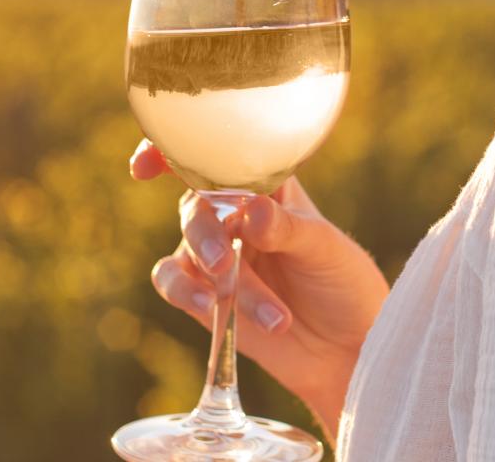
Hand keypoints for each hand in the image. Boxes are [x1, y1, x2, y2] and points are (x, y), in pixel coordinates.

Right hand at [129, 138, 388, 440]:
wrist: (345, 345)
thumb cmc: (341, 282)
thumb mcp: (325, 249)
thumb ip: (287, 229)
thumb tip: (251, 209)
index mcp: (266, 186)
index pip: (218, 158)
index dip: (176, 150)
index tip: (148, 163)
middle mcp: (234, 214)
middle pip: (196, 204)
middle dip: (205, 232)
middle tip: (225, 263)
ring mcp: (217, 253)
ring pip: (188, 246)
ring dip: (207, 270)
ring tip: (230, 299)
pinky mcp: (204, 293)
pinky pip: (173, 282)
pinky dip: (184, 291)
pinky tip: (210, 307)